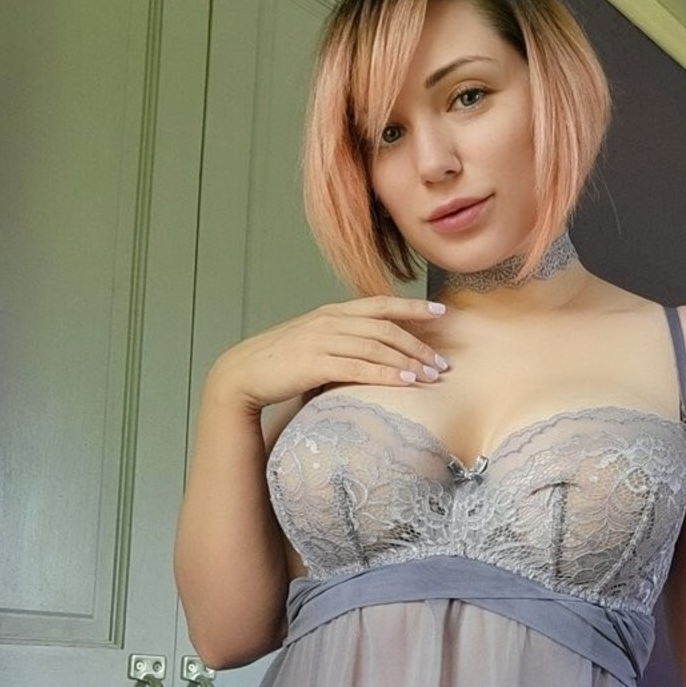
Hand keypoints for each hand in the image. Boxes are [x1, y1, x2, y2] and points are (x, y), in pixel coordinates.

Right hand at [209, 296, 448, 411]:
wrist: (243, 373)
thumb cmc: (281, 363)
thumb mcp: (314, 342)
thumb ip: (342, 342)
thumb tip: (371, 353)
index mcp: (332, 312)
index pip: (381, 304)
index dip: (413, 307)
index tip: (442, 312)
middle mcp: (330, 321)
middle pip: (386, 328)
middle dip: (419, 344)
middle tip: (442, 363)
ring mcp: (322, 340)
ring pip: (377, 347)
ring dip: (408, 361)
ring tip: (431, 376)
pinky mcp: (315, 363)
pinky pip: (359, 367)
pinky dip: (386, 374)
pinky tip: (405, 382)